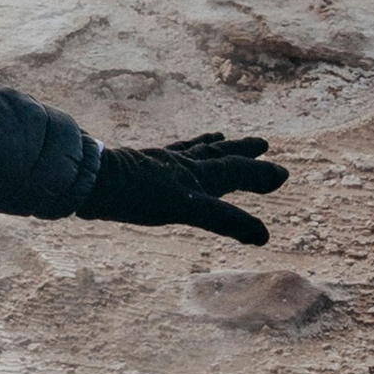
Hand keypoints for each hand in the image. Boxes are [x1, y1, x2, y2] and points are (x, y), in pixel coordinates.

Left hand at [80, 129, 288, 247]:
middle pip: (219, 155)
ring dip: (212, 146)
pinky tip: (169, 154)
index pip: (237, 172)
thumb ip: (226, 220)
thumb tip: (264, 236)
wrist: (91, 180)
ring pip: (194, 151)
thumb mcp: (188, 210)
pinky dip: (178, 151)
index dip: (260, 175)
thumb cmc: (138, 196)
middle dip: (242, 152)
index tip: (282, 174)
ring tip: (220, 136)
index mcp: (198, 174)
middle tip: (262, 143)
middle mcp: (183, 164)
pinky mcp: (140, 165)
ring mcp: (160, 163)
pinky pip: (167, 154)